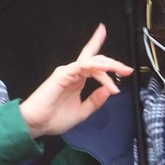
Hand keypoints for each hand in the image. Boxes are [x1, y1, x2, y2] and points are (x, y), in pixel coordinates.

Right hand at [18, 24, 131, 138]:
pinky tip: (106, 71)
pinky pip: (83, 66)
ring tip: (121, 71)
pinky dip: (96, 68)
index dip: (98, 45)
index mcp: (78, 80)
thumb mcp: (82, 111)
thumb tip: (109, 90)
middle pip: (96, 60)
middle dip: (113, 63)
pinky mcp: (63, 74)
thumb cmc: (54, 119)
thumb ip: (96, 100)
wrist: (37, 125)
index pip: (92, 61)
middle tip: (127, 69)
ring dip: (109, 67)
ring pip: (93, 62)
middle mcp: (74, 73)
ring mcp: (68, 72)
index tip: (109, 40)